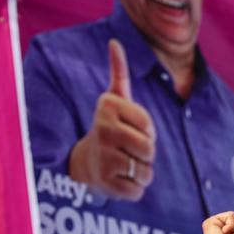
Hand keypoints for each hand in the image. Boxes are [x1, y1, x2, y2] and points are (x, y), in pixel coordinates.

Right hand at [68, 39, 155, 200]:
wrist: (84, 163)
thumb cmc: (109, 128)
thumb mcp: (114, 100)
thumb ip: (118, 71)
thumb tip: (114, 42)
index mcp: (107, 106)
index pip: (150, 126)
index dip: (147, 131)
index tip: (129, 129)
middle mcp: (102, 129)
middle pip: (149, 149)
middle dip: (145, 154)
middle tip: (126, 150)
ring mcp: (103, 157)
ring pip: (146, 172)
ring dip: (140, 172)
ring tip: (123, 165)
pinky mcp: (105, 184)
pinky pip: (138, 191)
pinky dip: (133, 189)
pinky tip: (118, 179)